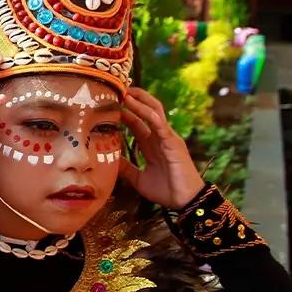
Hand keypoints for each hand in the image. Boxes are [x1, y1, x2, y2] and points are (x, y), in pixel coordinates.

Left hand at [118, 88, 205, 209]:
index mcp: (151, 144)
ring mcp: (167, 137)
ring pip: (153, 111)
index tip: (107, 105)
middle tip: (116, 89)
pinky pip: (159, 122)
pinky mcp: (172, 141)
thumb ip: (126, 168)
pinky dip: (146, 112)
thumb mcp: (139, 178)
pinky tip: (135, 104)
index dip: (123, 113)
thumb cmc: (166, 190)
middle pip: (146, 111)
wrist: (185, 202)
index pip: (136, 123)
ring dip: (139, 100)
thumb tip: (110, 161)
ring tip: (125, 91)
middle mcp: (159, 137)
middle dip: (133, 99)